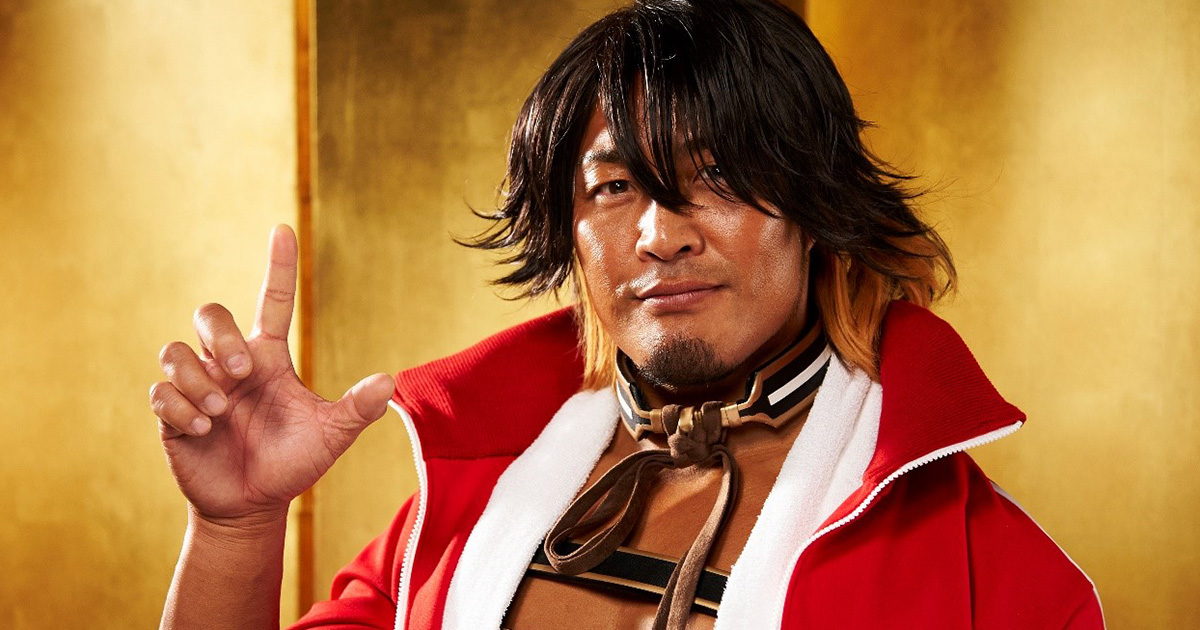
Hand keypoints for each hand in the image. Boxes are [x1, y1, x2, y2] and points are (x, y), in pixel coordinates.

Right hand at [149, 225, 393, 524]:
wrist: (252, 505)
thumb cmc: (293, 463)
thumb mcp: (331, 436)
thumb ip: (356, 409)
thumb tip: (390, 382)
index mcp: (269, 359)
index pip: (274, 301)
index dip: (278, 266)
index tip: (284, 229)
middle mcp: (230, 365)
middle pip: (209, 314)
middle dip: (220, 336)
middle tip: (241, 371)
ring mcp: (199, 387)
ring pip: (175, 351)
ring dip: (196, 378)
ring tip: (220, 412)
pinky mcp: (172, 415)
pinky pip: (160, 392)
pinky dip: (179, 407)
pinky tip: (202, 429)